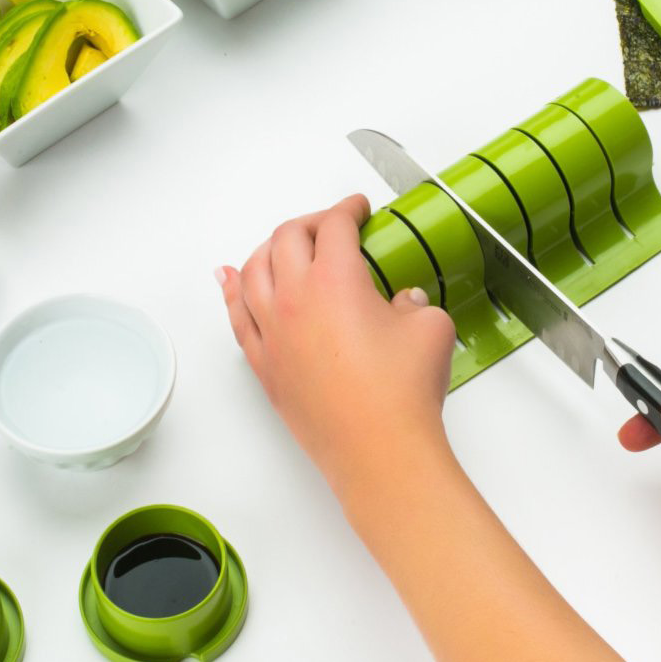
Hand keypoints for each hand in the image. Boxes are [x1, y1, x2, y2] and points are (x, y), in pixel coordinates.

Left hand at [218, 194, 458, 501]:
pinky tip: (230, 279)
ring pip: (253, 270)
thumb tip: (405, 303)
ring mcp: (273, 331)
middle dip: (310, 222)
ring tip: (284, 245)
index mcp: (335, 278)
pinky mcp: (264, 364)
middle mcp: (294, 298)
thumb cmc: (402, 394)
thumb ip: (416, 303)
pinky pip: (237, 314)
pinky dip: (232, 289)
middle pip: (287, 237)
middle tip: (330, 226)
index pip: (334, 225)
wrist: (379, 452)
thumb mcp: (430, 327)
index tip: (356, 209)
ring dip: (270, 248)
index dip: (347, 209)